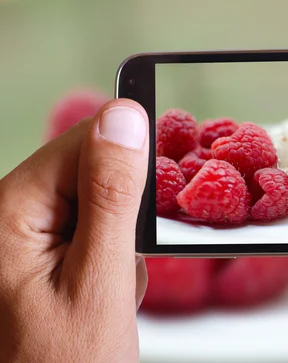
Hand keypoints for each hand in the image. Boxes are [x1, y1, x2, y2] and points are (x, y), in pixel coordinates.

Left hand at [0, 99, 148, 361]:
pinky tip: (102, 291)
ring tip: (109, 287)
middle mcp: (9, 214)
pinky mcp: (39, 252)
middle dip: (123, 214)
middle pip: (91, 170)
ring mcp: (22, 235)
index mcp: (10, 210)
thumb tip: (125, 117)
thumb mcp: (100, 281)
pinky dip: (109, 257)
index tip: (151, 204)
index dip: (130, 163)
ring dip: (119, 242)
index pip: (84, 140)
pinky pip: (90, 230)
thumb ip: (113, 195)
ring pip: (98, 203)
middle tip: (120, 266)